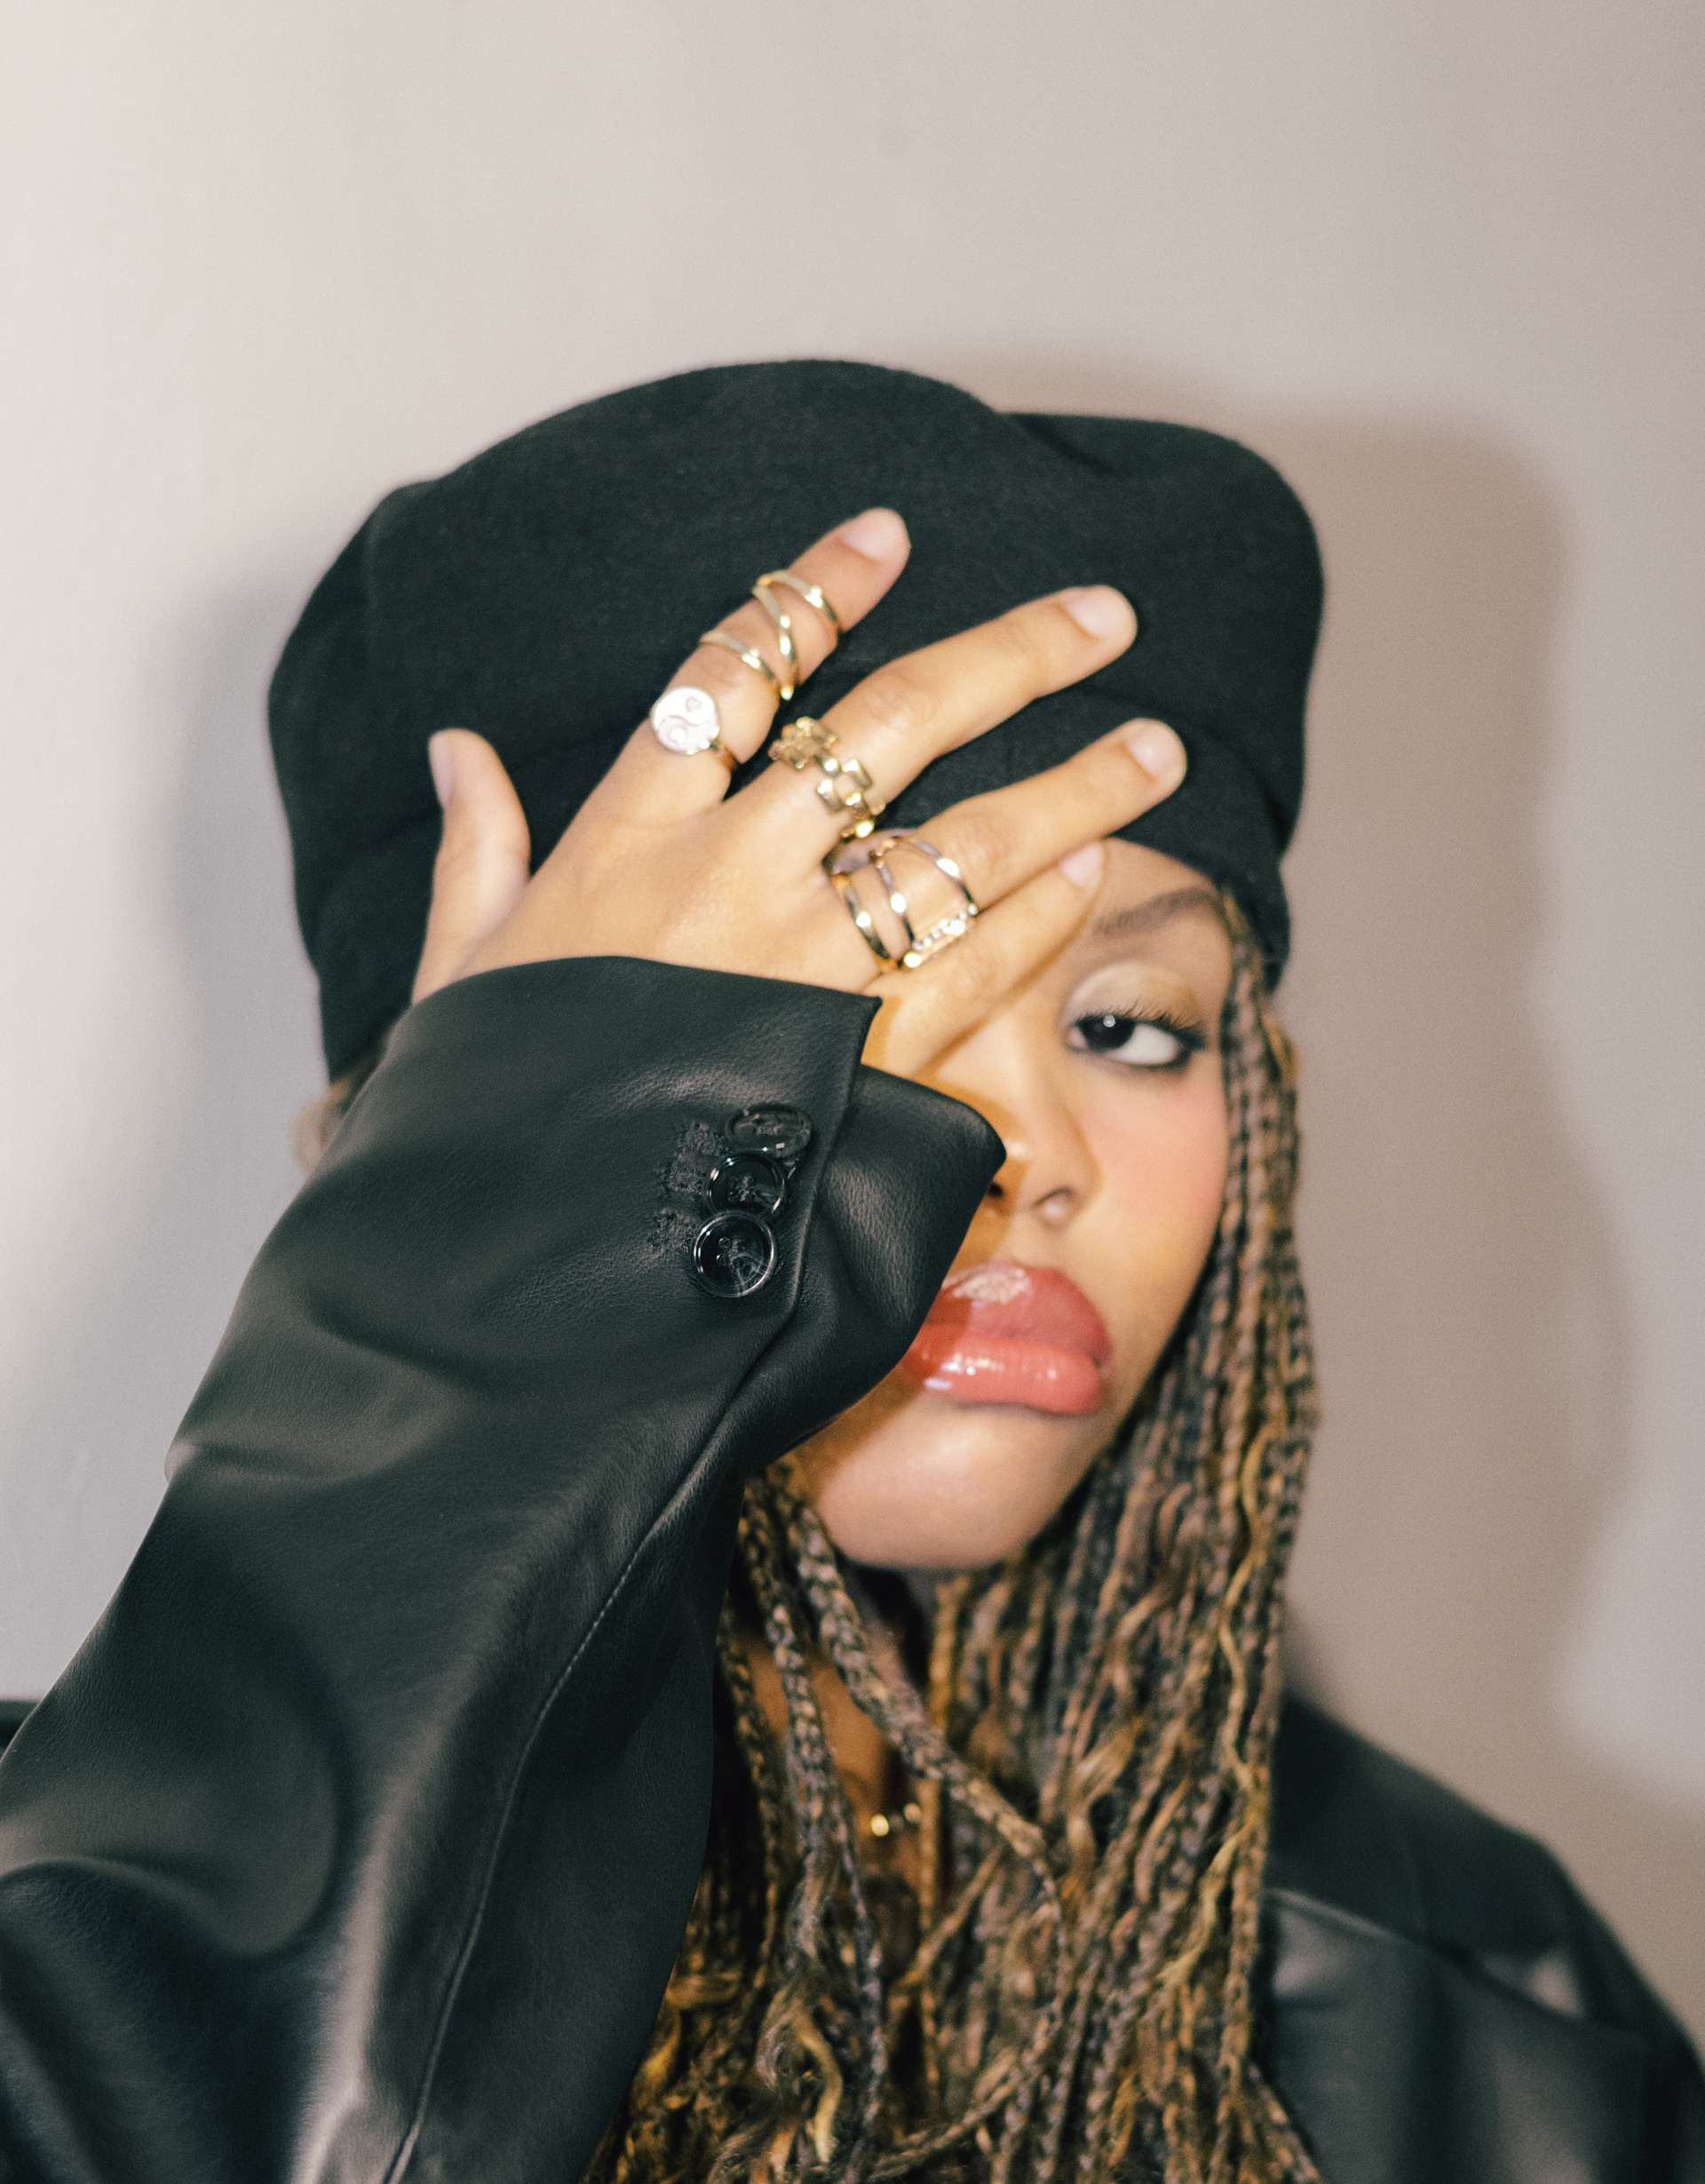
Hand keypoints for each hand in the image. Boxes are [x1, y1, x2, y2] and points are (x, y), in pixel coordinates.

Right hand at [412, 508, 1185, 1080]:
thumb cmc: (490, 1107)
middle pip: (895, 723)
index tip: (890, 532)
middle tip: (1108, 615)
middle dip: (1015, 655)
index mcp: (626, 834)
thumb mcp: (461, 968)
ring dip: (1075, 785)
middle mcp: (728, 876)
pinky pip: (972, 966)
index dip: (817, 590)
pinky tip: (1090, 873)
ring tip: (1158, 748)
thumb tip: (454, 750)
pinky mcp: (858, 1058)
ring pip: (966, 838)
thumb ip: (475, 852)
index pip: (737, 670)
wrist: (528, 1256)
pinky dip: (1036, 916)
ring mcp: (803, 965)